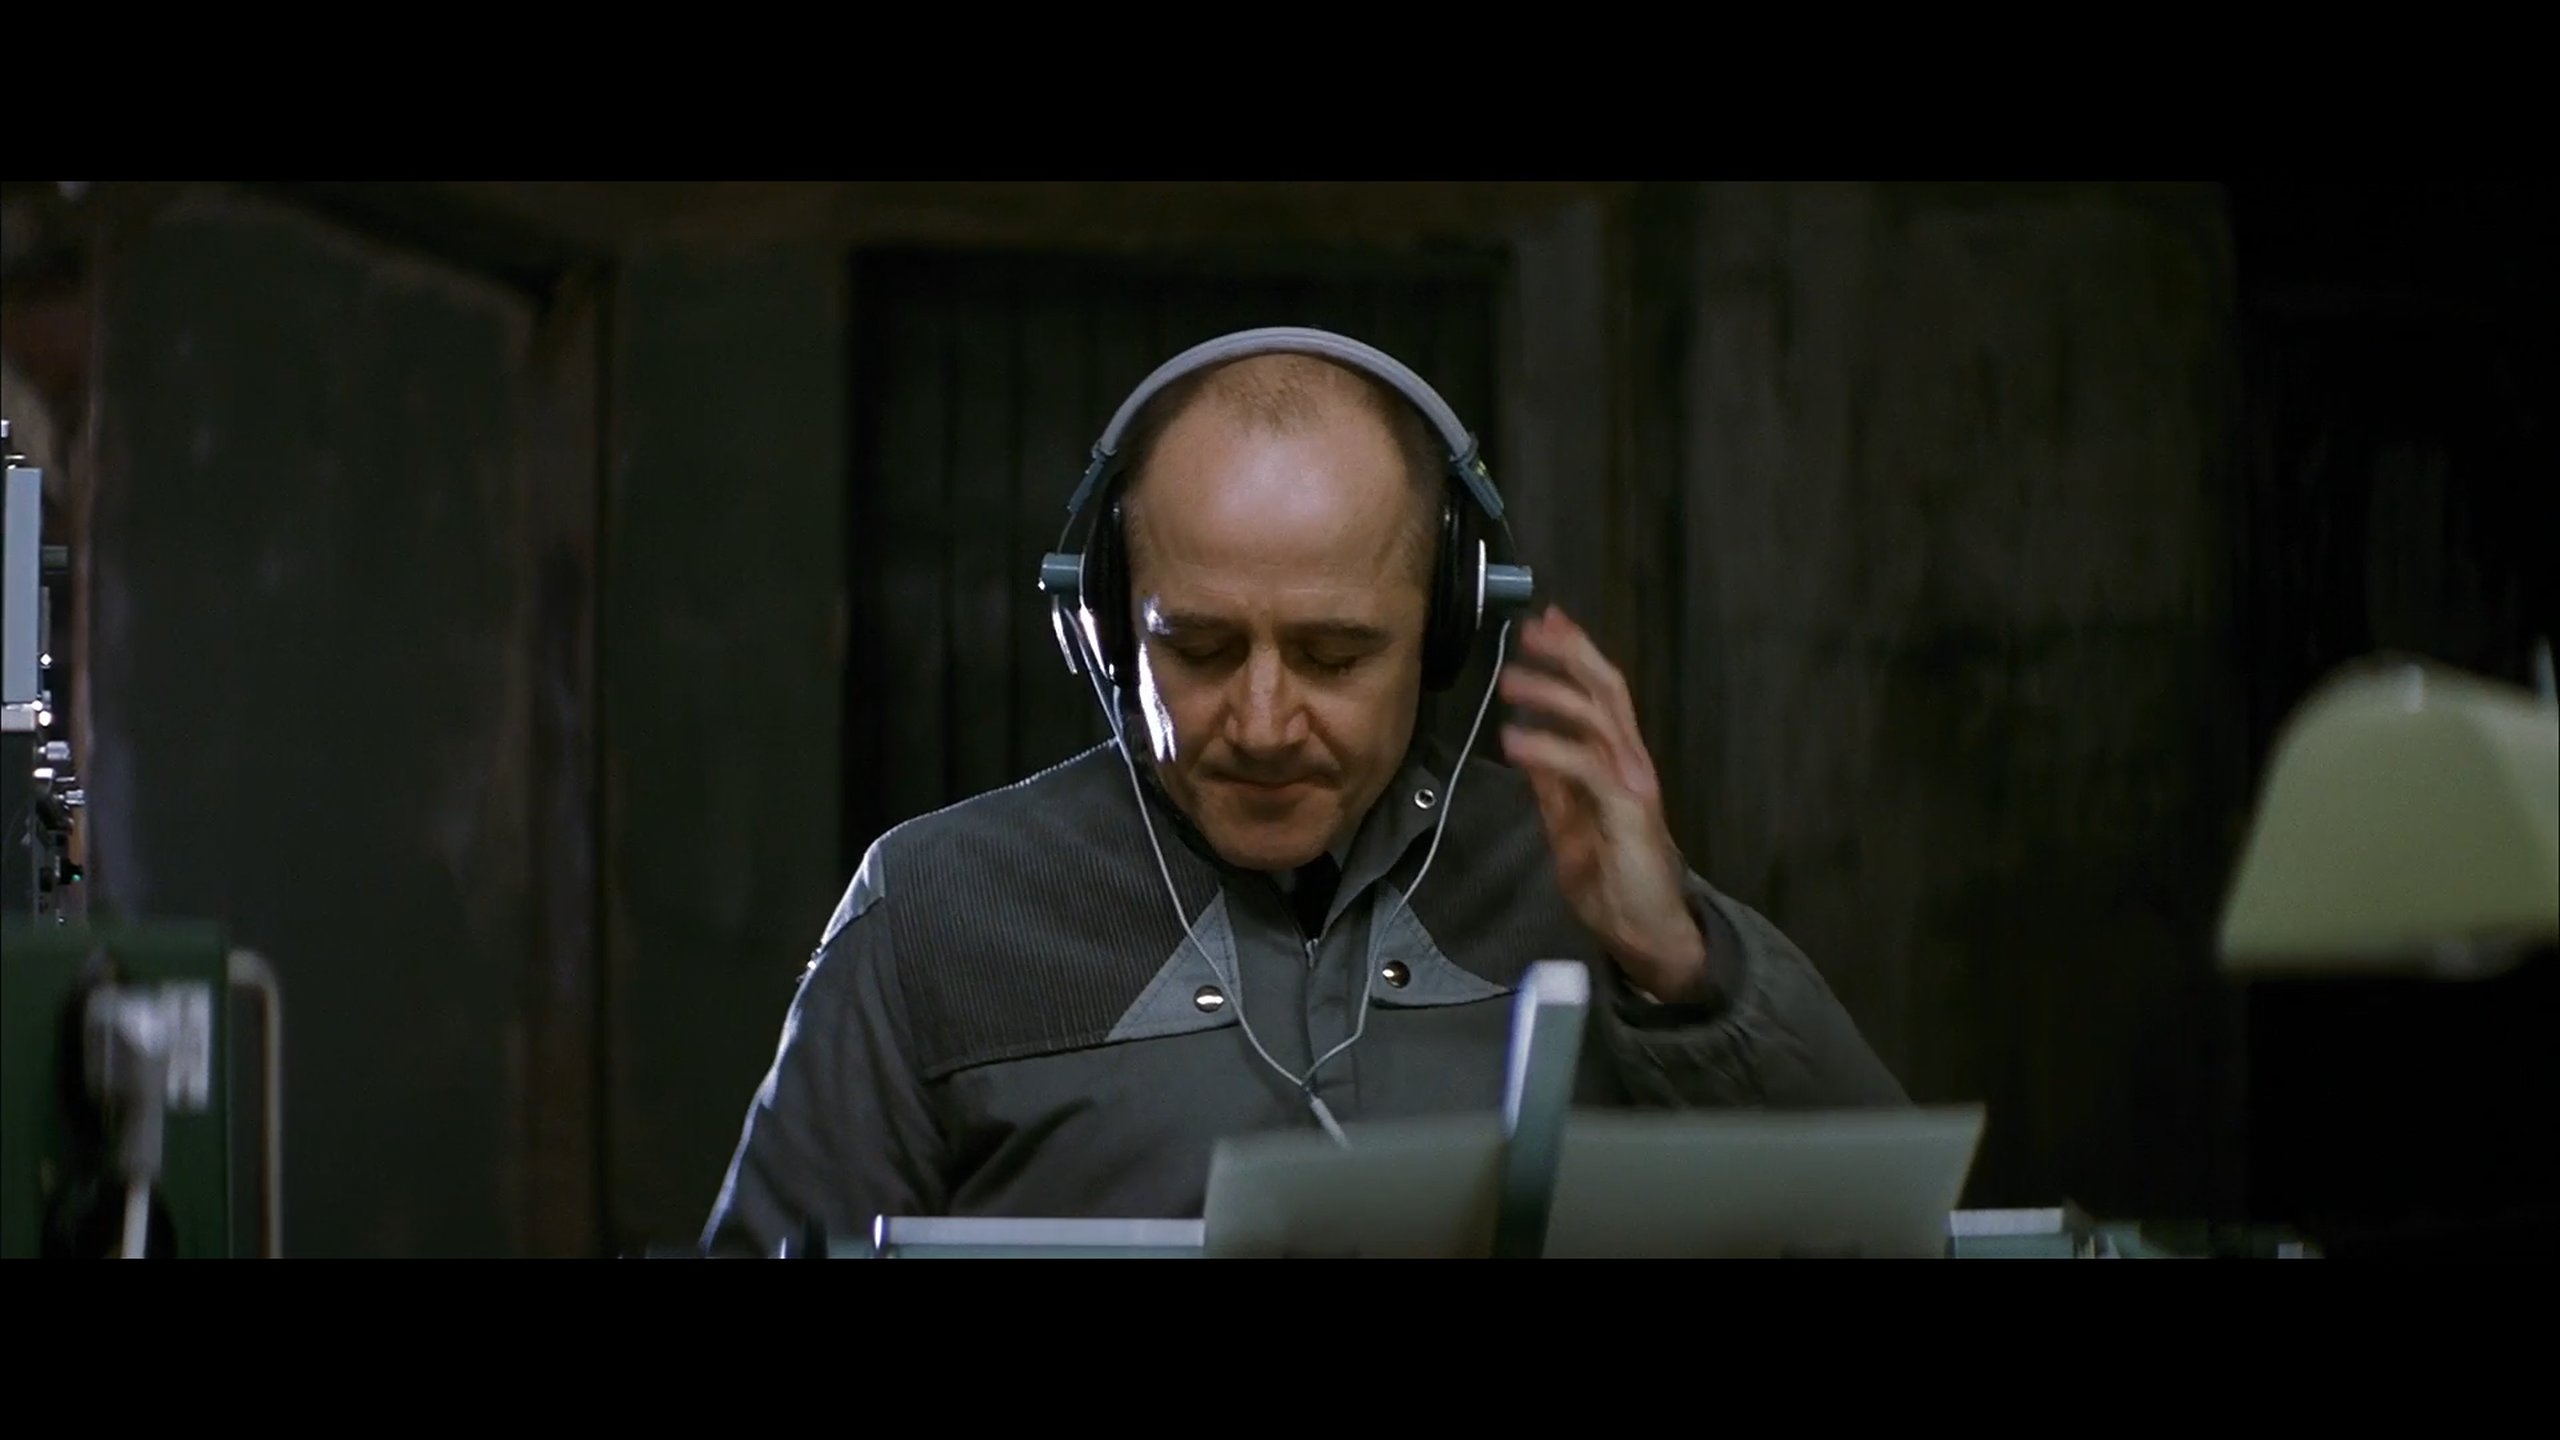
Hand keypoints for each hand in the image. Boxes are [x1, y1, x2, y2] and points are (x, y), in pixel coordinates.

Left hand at [1497, 607, 1711, 1002]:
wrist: (1647, 932)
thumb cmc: (1614, 880)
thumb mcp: (1571, 824)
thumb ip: (1554, 786)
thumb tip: (1527, 748)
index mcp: (1618, 762)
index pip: (1601, 695)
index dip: (1576, 657)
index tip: (1546, 624)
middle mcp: (1631, 763)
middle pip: (1607, 692)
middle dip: (1571, 655)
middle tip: (1533, 629)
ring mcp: (1633, 784)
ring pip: (1598, 719)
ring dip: (1552, 694)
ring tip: (1511, 680)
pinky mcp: (1628, 811)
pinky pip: (1585, 768)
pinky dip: (1548, 749)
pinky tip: (1515, 741)